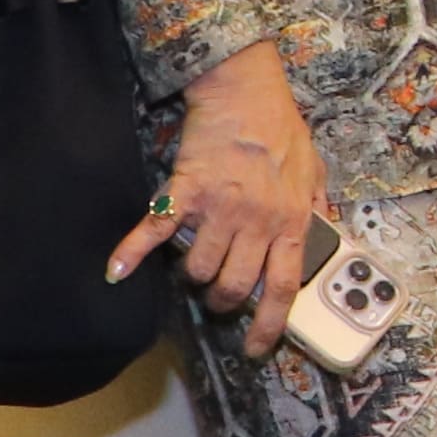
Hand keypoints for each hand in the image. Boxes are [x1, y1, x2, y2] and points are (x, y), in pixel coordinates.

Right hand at [115, 40, 325, 346]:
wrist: (245, 88)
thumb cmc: (280, 126)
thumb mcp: (313, 170)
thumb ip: (314, 206)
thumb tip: (320, 232)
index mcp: (290, 221)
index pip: (282, 288)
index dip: (269, 325)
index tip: (257, 348)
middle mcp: (257, 221)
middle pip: (234, 287)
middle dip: (222, 301)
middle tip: (216, 297)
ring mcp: (222, 208)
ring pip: (200, 268)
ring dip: (193, 275)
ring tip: (193, 266)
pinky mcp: (188, 190)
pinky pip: (158, 230)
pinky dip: (133, 252)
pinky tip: (117, 270)